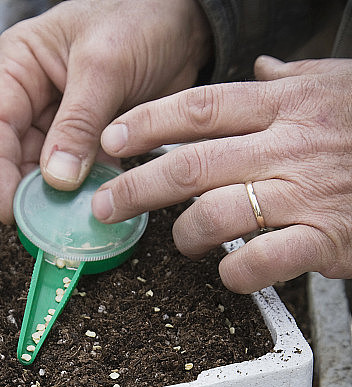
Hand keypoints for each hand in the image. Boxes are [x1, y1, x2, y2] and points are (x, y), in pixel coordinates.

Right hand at [0, 0, 211, 222]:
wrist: (189, 20)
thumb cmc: (141, 16)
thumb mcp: (104, 67)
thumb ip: (78, 123)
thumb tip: (56, 179)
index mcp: (22, 63)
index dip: (0, 169)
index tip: (10, 208)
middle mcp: (36, 92)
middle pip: (19, 151)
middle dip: (29, 189)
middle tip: (38, 225)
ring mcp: (64, 117)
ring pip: (50, 167)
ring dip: (58, 196)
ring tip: (64, 223)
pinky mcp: (93, 135)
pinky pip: (82, 170)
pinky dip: (86, 190)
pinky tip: (93, 208)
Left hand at [92, 57, 351, 291]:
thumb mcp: (336, 88)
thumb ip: (290, 79)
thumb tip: (255, 66)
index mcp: (286, 105)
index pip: (201, 108)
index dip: (148, 123)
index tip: (111, 139)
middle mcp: (289, 146)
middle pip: (192, 164)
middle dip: (137, 186)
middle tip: (106, 205)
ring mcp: (306, 194)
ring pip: (218, 213)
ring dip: (185, 233)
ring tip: (180, 240)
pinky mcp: (325, 239)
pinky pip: (263, 261)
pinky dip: (234, 271)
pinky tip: (228, 271)